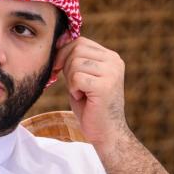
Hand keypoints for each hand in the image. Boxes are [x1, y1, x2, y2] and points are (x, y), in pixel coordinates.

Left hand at [53, 37, 129, 151]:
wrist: (106, 133)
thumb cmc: (91, 107)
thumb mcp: (82, 78)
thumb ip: (74, 60)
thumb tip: (58, 40)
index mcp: (111, 57)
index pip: (80, 42)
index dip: (64, 53)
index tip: (59, 69)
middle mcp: (114, 61)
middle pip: (76, 49)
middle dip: (66, 67)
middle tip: (73, 86)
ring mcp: (112, 72)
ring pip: (75, 63)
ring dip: (71, 80)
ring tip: (81, 93)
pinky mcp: (105, 85)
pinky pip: (77, 78)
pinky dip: (74, 89)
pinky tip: (83, 98)